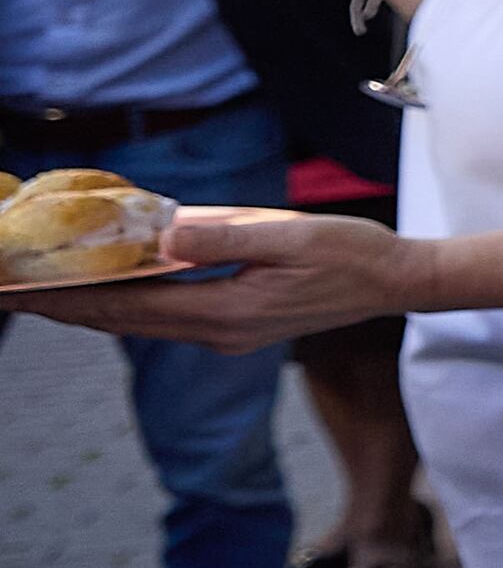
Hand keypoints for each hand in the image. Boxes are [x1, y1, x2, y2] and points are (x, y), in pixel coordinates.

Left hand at [26, 209, 422, 347]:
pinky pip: (164, 319)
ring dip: (91, 308)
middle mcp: (218, 332)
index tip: (21, 291)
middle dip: (65, 307)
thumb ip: (227, 236)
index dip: (69, 298)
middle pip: (123, 320)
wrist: (398, 282)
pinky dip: (127, 305)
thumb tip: (165, 233)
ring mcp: (227, 334)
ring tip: (44, 293)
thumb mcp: (292, 235)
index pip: (128, 305)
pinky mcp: (236, 325)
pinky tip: (111, 291)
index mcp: (226, 312)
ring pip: (140, 323)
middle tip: (13, 291)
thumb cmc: (354, 253)